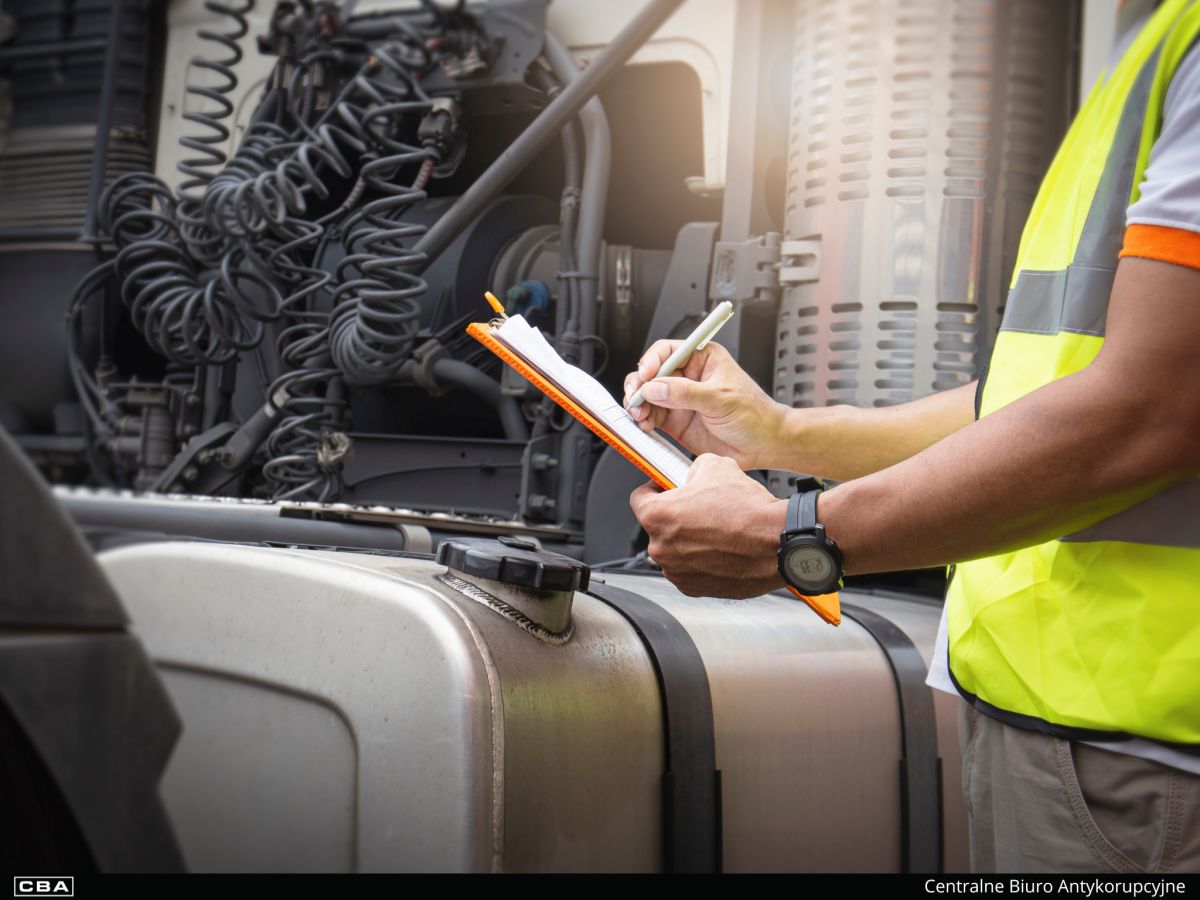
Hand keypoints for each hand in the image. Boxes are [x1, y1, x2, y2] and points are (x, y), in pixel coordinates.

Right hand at [622, 339, 787, 469]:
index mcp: (702, 359)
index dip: (652, 362)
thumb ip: (686, 393)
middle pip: (651, 375)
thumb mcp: (720, 398)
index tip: (645, 376)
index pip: (667, 352)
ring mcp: (680, 400)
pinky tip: (644, 425)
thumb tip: (655, 388)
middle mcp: (688, 377)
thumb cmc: (754, 415)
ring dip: (638, 405)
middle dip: (639, 386)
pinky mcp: (676, 421)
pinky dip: (643, 421)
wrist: (764, 445)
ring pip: (648, 397)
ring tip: (639, 416)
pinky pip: (652, 417)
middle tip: (635, 399)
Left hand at [629, 453, 787, 598]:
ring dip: (688, 541)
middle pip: (658, 527)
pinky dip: (700, 561)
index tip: (664, 489)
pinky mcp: (693, 588)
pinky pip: (689, 570)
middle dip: (675, 517)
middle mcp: (661, 547)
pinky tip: (721, 548)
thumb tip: (691, 474)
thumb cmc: (749, 510)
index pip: (638, 499)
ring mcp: (676, 571)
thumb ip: (693, 469)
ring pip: (674, 550)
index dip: (654, 489)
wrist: (778, 543)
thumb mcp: (717, 466)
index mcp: (658, 516)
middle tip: (700, 509)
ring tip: (716, 530)